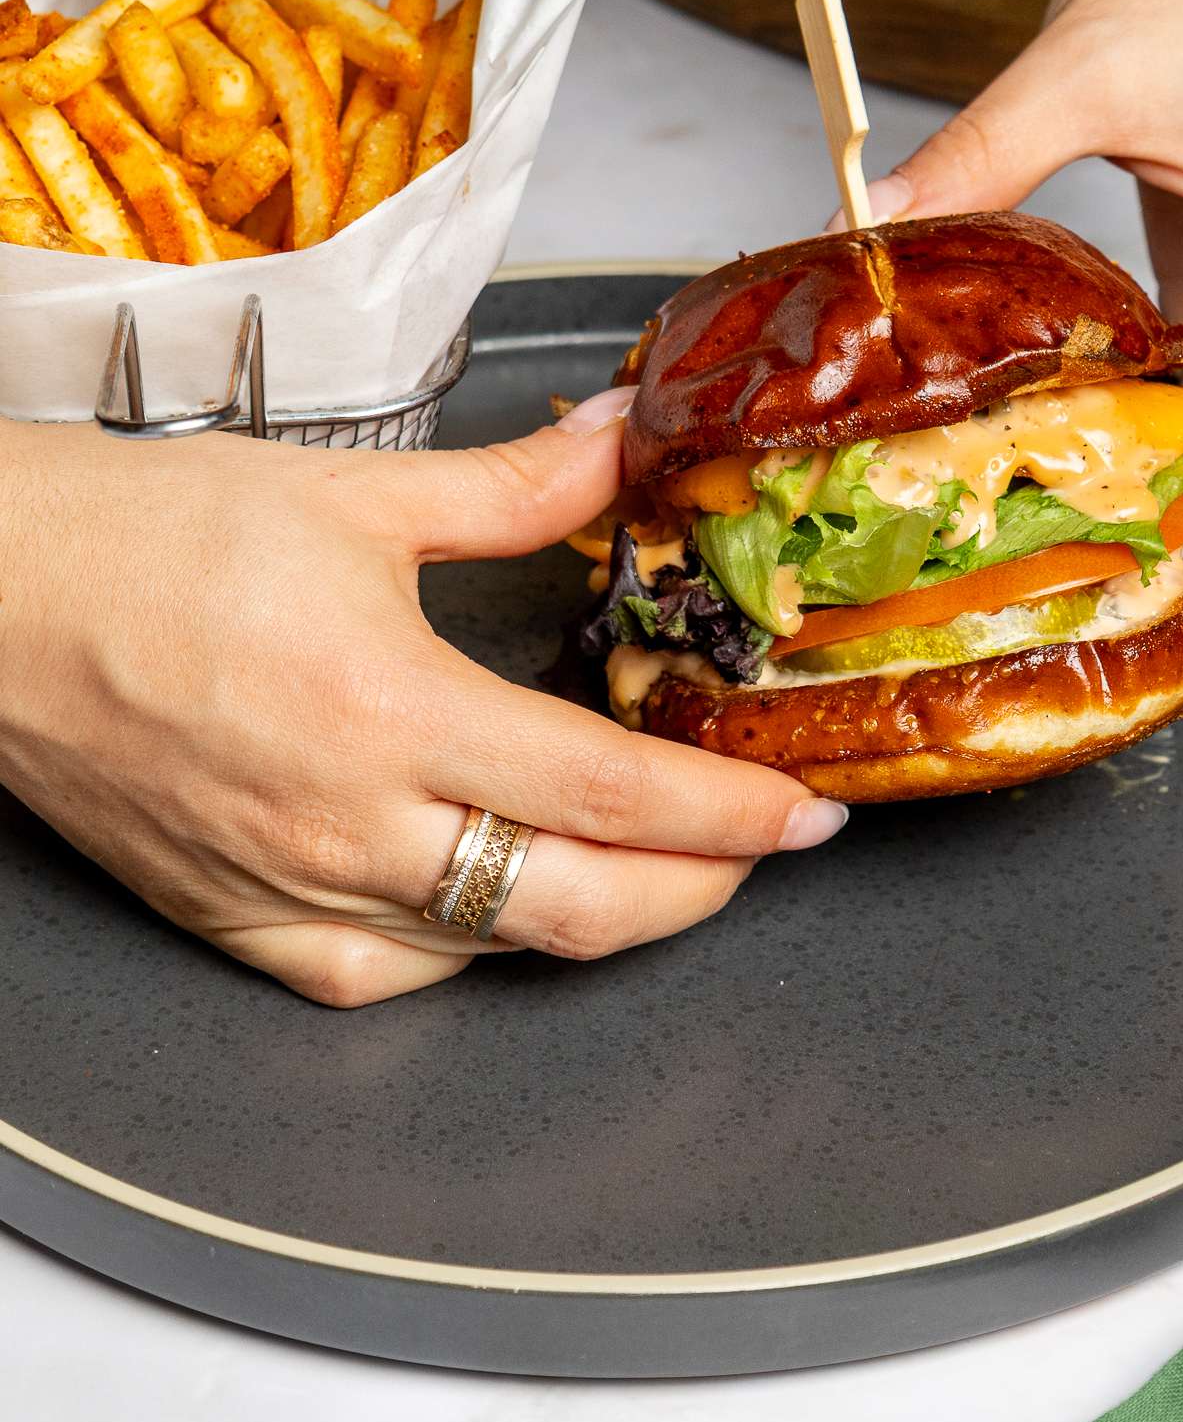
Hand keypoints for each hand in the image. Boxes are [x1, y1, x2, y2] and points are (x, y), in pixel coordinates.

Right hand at [0, 396, 844, 1006]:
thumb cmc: (142, 542)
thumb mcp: (357, 493)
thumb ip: (517, 488)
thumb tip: (618, 444)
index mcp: (391, 711)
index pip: (615, 795)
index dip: (733, 812)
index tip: (802, 806)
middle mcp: (348, 825)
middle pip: (583, 906)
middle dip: (707, 888)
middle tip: (760, 844)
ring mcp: (291, 891)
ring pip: (499, 951)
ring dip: (605, 915)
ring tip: (663, 863)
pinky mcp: (237, 923)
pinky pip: (387, 977)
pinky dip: (473, 950)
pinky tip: (506, 904)